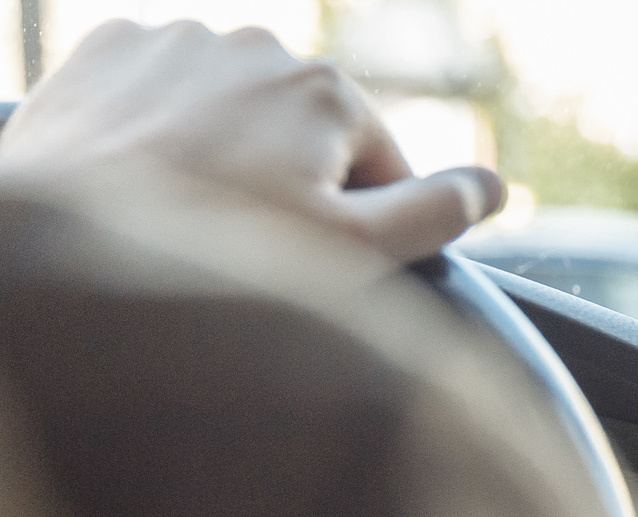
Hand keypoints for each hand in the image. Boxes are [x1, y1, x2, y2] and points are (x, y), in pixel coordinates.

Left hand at [0, 21, 502, 260]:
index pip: (383, 167)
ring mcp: (173, 43)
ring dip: (226, 162)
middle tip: (248, 252)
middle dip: (292, 187)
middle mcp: (253, 44)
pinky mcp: (103, 55)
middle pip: (305, 135)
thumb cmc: (216, 259)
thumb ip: (436, 213)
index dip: (365, 226)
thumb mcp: (354, 253)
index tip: (319, 266)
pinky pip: (160, 101)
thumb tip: (492, 186)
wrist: (58, 244)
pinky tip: (143, 190)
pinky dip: (160, 141)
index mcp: (325, 88)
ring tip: (189, 224)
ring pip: (232, 116)